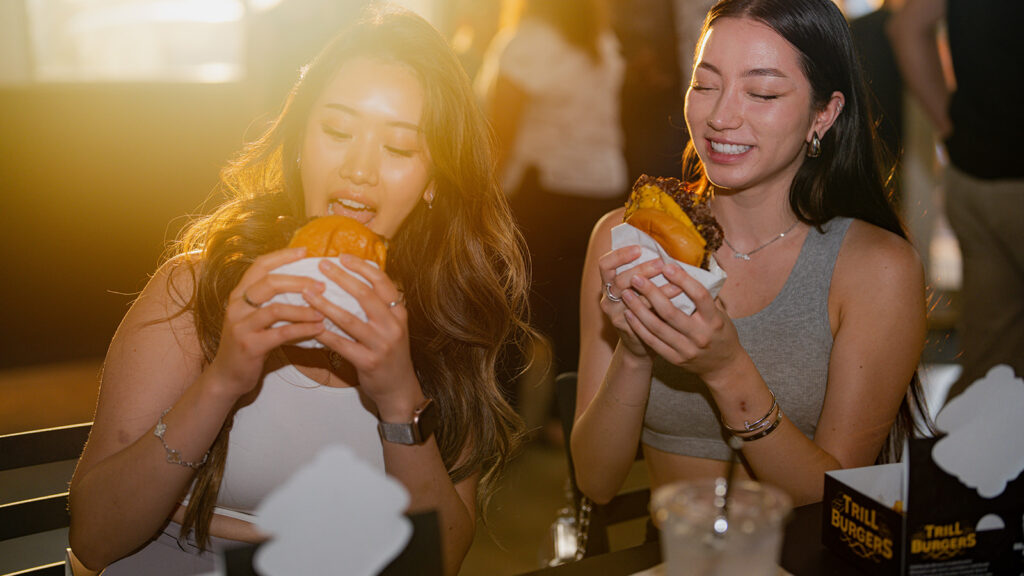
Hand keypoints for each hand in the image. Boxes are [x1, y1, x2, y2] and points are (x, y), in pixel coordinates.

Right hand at [208, 247, 326, 397]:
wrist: (227, 375)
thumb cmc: (249, 343)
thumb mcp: (254, 317)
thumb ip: (271, 301)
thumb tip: (306, 285)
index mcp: (239, 294)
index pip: (260, 265)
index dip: (282, 256)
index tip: (306, 251)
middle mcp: (236, 306)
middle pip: (269, 283)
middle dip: (299, 281)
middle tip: (322, 285)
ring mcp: (241, 326)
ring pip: (276, 309)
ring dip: (304, 309)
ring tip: (324, 311)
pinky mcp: (249, 345)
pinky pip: (281, 333)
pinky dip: (303, 329)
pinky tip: (318, 329)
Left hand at [303, 254, 419, 408]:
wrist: (399, 388)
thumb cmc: (389, 353)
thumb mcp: (391, 326)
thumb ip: (377, 306)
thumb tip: (352, 279)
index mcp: (399, 312)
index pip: (382, 282)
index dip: (362, 267)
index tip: (342, 256)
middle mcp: (393, 326)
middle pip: (365, 295)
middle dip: (341, 277)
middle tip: (321, 265)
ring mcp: (381, 344)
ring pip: (349, 319)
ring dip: (325, 304)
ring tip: (307, 293)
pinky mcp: (368, 362)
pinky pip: (341, 344)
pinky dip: (323, 333)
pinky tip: (309, 325)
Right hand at [598, 245, 681, 356]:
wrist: (640, 341)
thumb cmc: (643, 306)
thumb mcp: (637, 287)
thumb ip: (643, 270)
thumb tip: (663, 247)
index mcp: (608, 283)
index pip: (605, 265)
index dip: (619, 255)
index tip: (639, 248)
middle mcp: (607, 298)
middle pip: (619, 280)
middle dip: (641, 270)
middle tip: (661, 263)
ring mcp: (615, 314)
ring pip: (632, 298)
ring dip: (655, 287)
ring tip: (676, 280)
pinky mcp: (627, 328)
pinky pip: (644, 314)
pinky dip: (662, 302)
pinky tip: (678, 294)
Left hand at [620, 262, 741, 382]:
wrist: (723, 366)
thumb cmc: (720, 333)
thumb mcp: (720, 314)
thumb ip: (704, 297)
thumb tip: (683, 271)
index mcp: (714, 320)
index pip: (699, 296)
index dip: (683, 280)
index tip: (667, 266)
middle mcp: (700, 336)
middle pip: (671, 312)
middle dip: (651, 293)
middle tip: (636, 278)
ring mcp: (686, 350)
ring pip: (657, 327)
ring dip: (639, 309)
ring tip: (626, 293)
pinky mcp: (675, 359)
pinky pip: (653, 341)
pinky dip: (639, 327)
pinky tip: (629, 314)